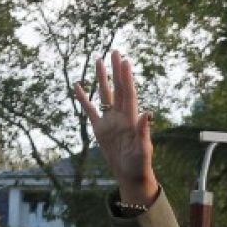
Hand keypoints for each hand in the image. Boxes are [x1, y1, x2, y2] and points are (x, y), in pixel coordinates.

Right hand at [75, 50, 158, 205]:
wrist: (131, 175)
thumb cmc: (140, 164)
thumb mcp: (143, 149)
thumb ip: (144, 131)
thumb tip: (148, 112)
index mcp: (131, 118)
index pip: (128, 93)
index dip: (126, 77)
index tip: (125, 61)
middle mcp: (121, 115)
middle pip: (117, 87)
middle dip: (116, 70)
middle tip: (114, 51)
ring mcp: (109, 120)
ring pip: (104, 94)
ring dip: (102, 78)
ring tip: (98, 60)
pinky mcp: (99, 128)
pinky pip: (89, 110)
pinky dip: (83, 98)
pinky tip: (78, 85)